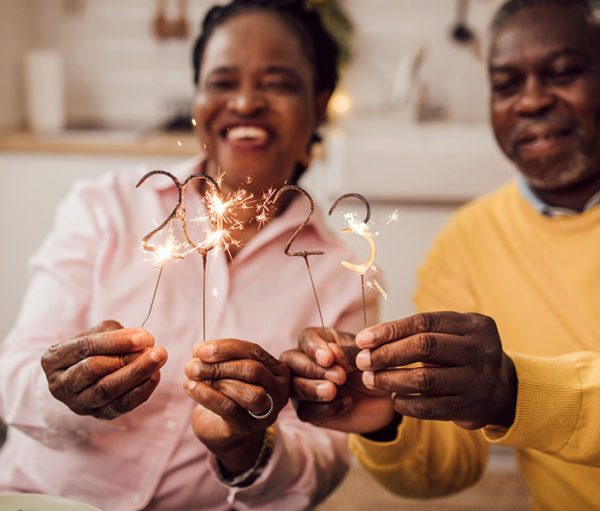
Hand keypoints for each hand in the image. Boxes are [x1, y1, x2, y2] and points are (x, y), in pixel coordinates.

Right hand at [41, 320, 167, 419]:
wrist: (84, 374)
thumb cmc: (92, 348)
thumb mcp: (98, 333)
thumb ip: (118, 333)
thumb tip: (143, 339)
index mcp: (54, 359)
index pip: (84, 347)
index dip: (115, 342)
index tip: (143, 337)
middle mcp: (60, 384)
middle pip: (94, 370)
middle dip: (128, 359)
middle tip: (156, 350)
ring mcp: (77, 403)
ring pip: (106, 390)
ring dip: (137, 374)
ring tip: (158, 359)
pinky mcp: (97, 415)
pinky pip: (120, 406)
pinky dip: (141, 391)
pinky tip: (155, 375)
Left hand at [183, 339, 289, 475]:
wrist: (221, 429)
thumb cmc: (226, 392)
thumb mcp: (228, 370)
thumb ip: (220, 358)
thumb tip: (201, 351)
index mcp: (276, 370)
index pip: (254, 351)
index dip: (227, 348)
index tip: (201, 349)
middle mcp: (278, 390)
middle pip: (253, 371)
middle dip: (220, 365)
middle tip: (192, 365)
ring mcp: (266, 411)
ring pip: (249, 393)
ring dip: (217, 380)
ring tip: (193, 376)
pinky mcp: (248, 427)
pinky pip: (229, 409)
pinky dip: (206, 395)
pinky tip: (190, 387)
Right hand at [281, 328, 394, 433]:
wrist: (383, 398)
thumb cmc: (372, 368)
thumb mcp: (366, 356)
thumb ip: (350, 353)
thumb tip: (332, 352)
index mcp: (320, 341)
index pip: (306, 338)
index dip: (313, 348)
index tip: (328, 358)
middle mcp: (305, 361)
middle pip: (291, 361)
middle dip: (312, 369)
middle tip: (339, 377)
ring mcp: (303, 386)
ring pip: (293, 386)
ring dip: (311, 389)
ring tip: (333, 391)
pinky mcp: (309, 410)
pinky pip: (305, 411)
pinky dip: (324, 409)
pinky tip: (346, 403)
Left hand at [355, 312, 516, 429]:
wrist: (502, 390)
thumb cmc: (461, 354)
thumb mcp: (452, 335)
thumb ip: (418, 332)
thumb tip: (367, 340)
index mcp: (475, 325)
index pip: (424, 322)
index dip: (390, 330)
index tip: (363, 339)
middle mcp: (481, 350)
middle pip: (424, 346)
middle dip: (387, 353)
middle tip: (363, 361)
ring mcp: (479, 381)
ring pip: (424, 379)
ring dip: (390, 379)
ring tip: (371, 379)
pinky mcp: (472, 408)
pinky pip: (429, 407)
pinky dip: (405, 403)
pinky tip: (393, 398)